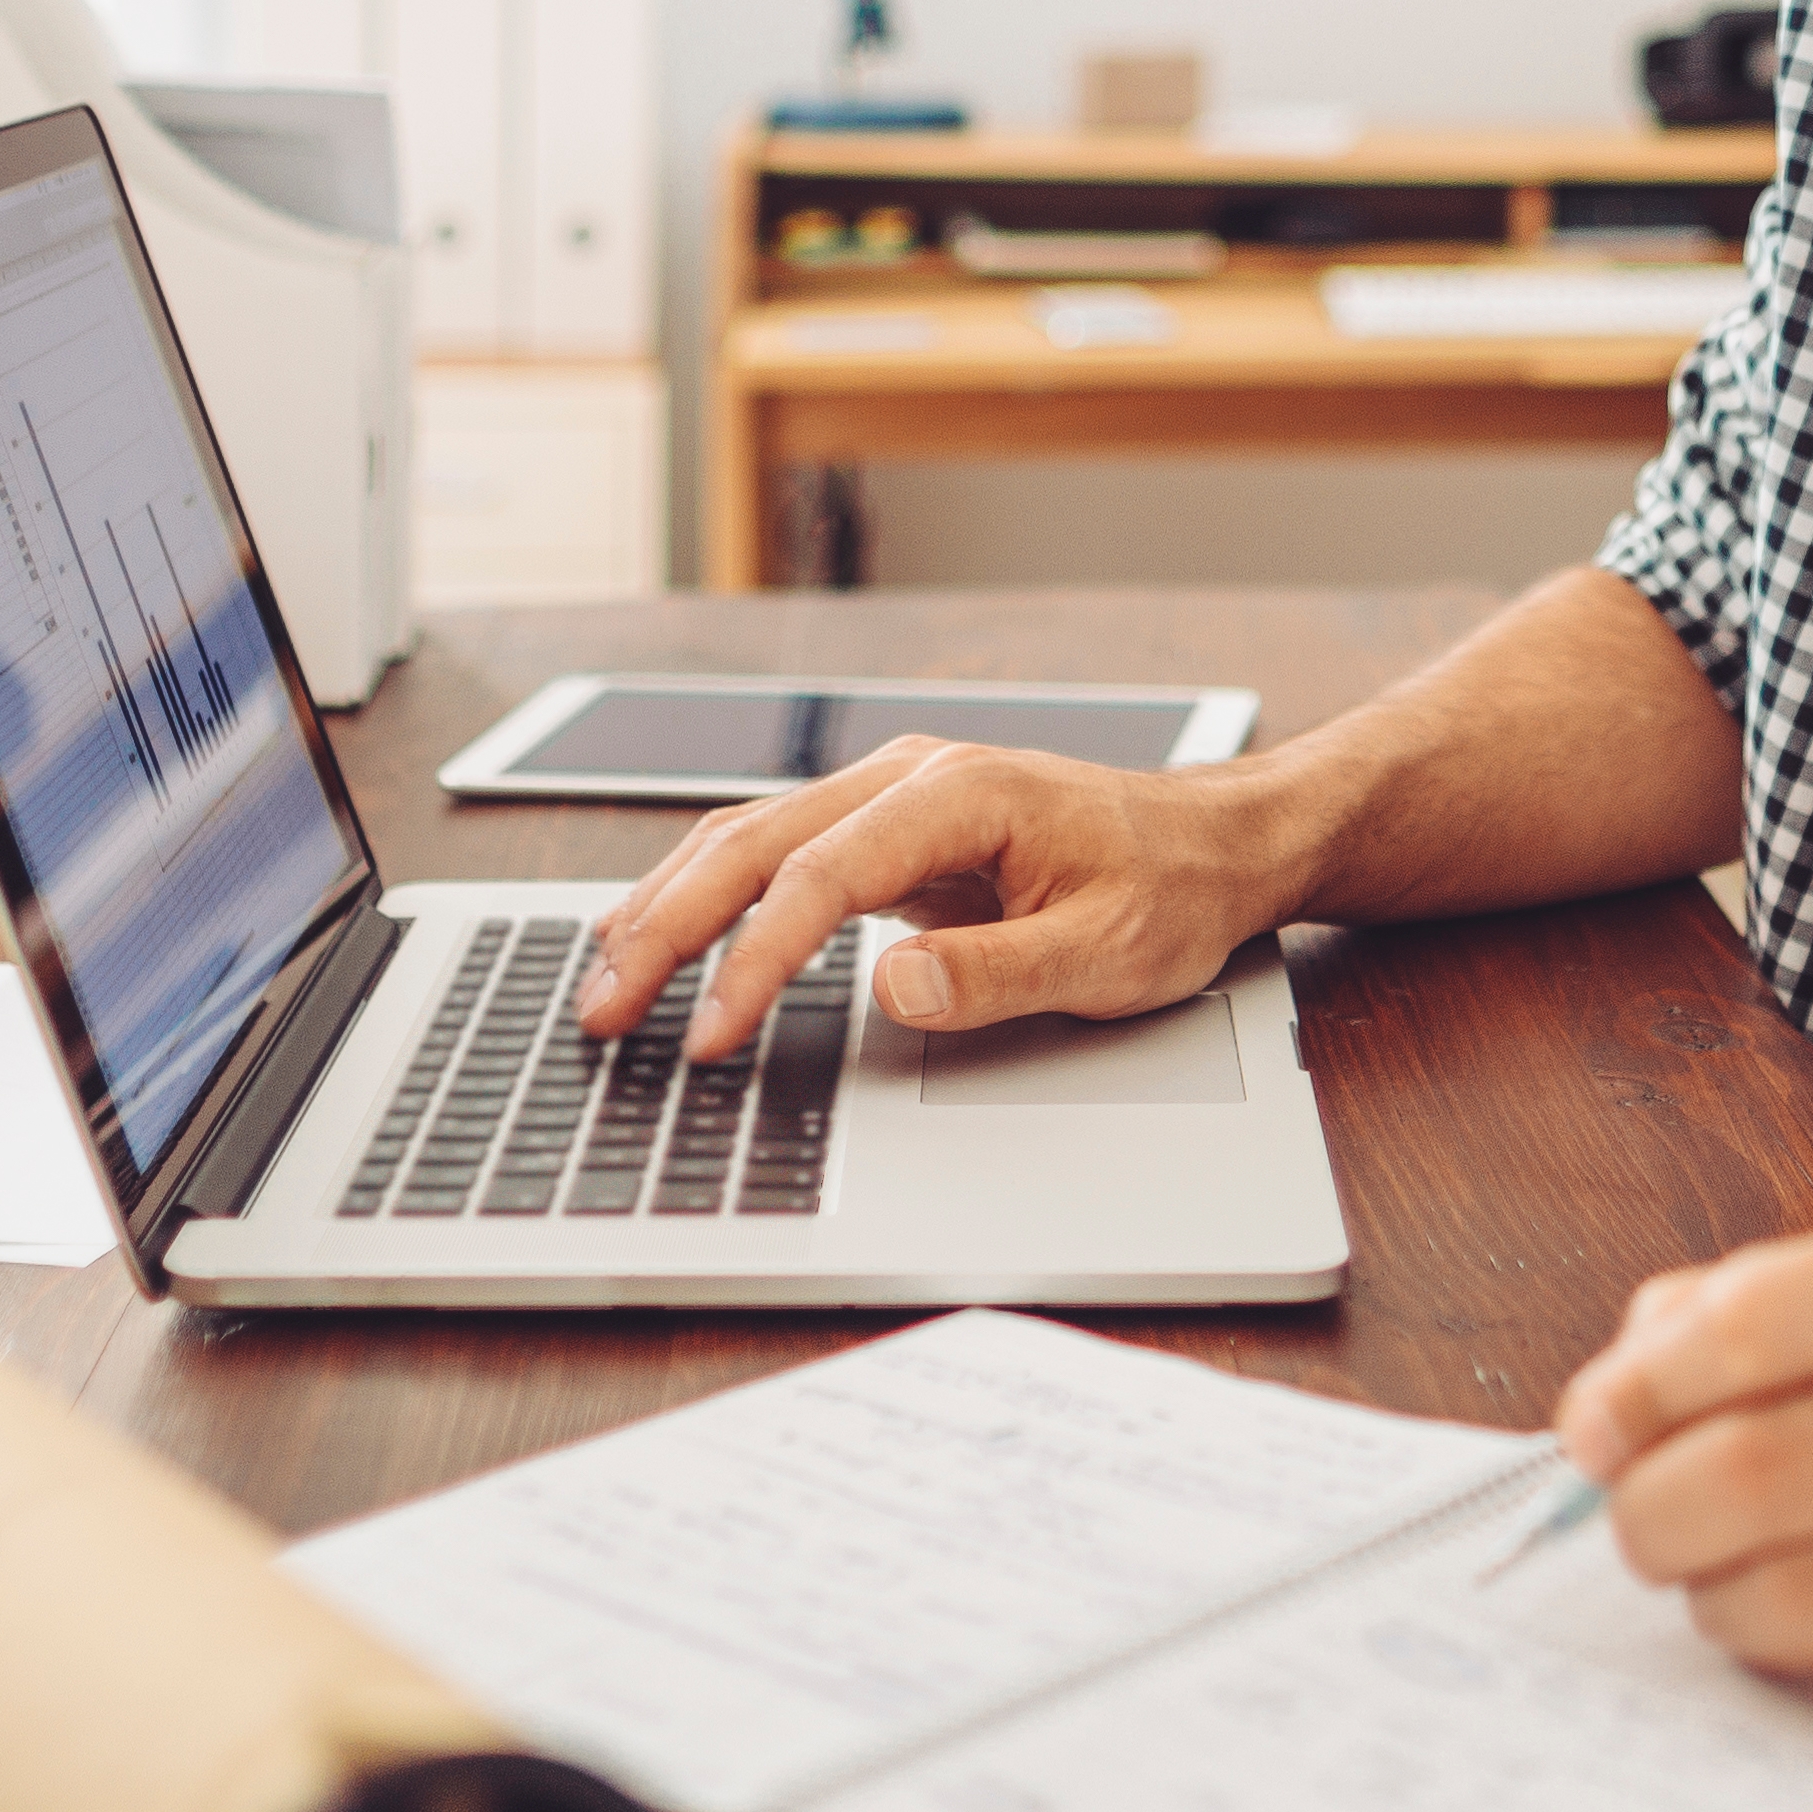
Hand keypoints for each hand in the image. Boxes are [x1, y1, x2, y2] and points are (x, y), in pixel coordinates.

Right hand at [574, 736, 1312, 1055]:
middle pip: (752, 843)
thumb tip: (889, 987)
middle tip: (604, 1011)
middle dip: (667, 927)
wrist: (1210, 843)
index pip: (821, 878)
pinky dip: (703, 894)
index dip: (756, 960)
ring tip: (602, 984)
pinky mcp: (885, 831)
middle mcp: (908, 778)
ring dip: (667, 908)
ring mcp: (890, 797)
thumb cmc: (1166, 891)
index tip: (711, 1034)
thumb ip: (998, 972)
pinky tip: (652, 931)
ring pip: (745, 839)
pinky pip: (772, 854)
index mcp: (959, 795)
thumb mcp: (1107, 951)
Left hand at [1551, 1197, 1812, 1755]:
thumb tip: (1631, 1367)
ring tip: (1746, 1587)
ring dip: (1733, 1608)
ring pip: (1810, 1600)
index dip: (1639, 1389)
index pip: (1759, 1322)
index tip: (1598, 1427)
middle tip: (1643, 1528)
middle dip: (1654, 1514)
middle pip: (1762, 1470)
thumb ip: (1812, 1295)